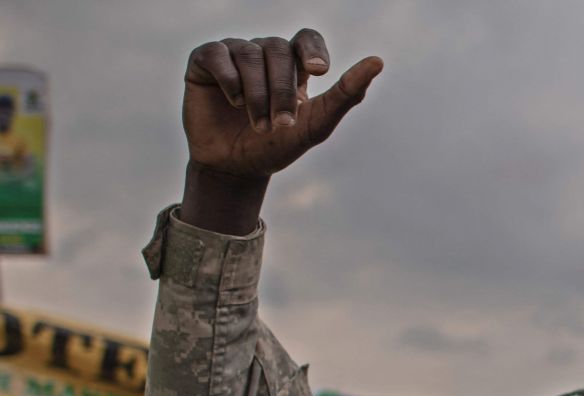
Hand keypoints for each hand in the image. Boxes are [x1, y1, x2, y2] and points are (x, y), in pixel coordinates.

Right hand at [184, 29, 381, 177]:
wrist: (235, 169)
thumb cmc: (277, 146)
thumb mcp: (316, 124)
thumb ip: (347, 94)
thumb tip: (378, 61)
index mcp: (293, 65)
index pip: (306, 38)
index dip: (312, 49)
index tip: (318, 72)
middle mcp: (263, 53)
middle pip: (279, 50)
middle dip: (281, 90)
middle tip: (280, 123)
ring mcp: (233, 54)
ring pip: (250, 53)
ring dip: (257, 93)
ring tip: (258, 123)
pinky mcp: (204, 61)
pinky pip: (218, 54)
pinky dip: (229, 79)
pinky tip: (233, 102)